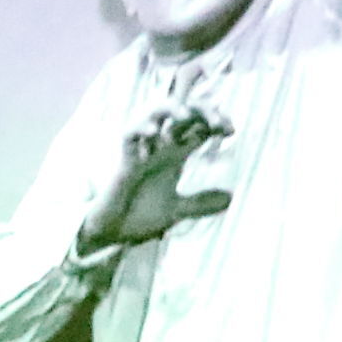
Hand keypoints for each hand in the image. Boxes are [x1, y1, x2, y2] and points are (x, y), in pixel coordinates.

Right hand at [77, 107, 232, 255]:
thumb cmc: (137, 215)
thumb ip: (200, 203)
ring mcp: (141, 149)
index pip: (198, 124)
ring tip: (186, 114)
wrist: (110, 233)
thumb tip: (231, 198)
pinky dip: (140, 128)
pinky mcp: (123, 159)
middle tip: (219, 123)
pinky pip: (128, 134)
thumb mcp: (176, 209)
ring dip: (171, 107)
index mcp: (174, 153)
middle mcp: (160, 146)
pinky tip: (153, 133)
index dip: (216, 120)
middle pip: (182, 111)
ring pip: (154, 112)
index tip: (230, 131)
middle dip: (202, 109)